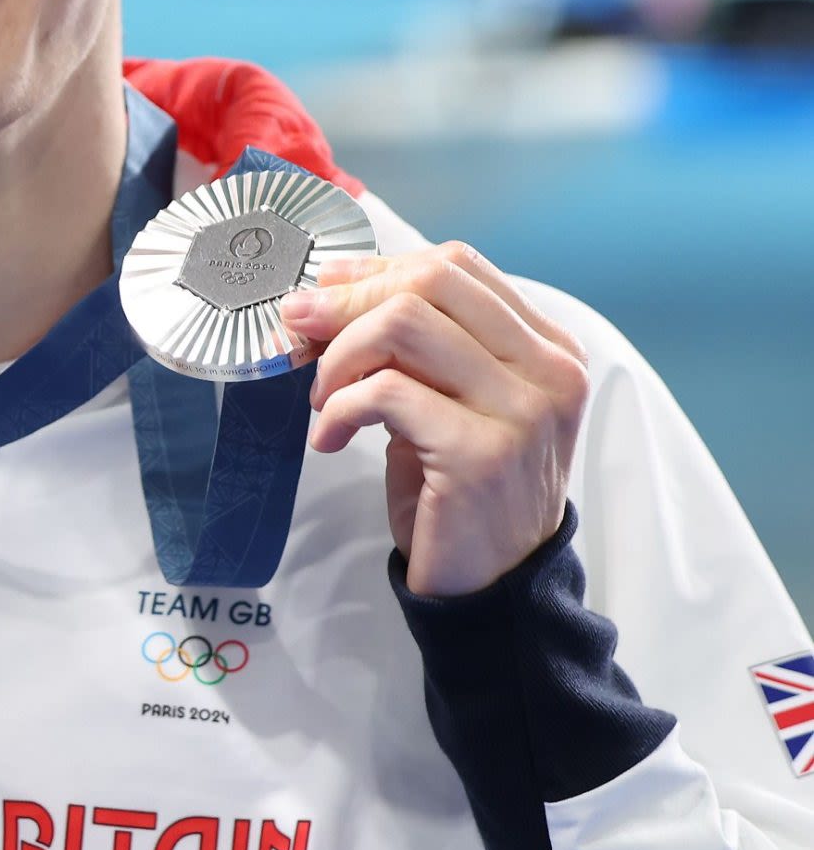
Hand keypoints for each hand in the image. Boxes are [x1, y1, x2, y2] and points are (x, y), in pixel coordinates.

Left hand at [279, 243, 588, 596]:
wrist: (493, 584)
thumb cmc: (460, 488)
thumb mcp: (448, 399)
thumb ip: (415, 345)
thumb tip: (325, 293)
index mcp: (549, 346)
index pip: (454, 266)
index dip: (376, 271)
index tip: (324, 295)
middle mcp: (550, 370)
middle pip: (428, 282)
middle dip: (346, 301)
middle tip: (300, 334)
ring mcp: (523, 410)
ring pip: (403, 325)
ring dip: (339, 357)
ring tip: (323, 399)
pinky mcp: (482, 453)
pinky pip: (385, 392)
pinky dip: (339, 409)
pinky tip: (330, 438)